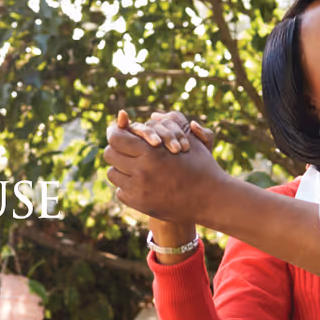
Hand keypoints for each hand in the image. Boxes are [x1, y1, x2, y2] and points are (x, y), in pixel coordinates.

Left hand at [104, 110, 232, 223]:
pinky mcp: (139, 204)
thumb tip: (151, 115)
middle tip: (124, 149)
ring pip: (112, 174)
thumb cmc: (201, 165)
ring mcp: (138, 190)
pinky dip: (127, 186)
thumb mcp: (188, 140)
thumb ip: (168, 125)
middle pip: (109, 155)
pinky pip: (120, 192)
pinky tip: (140, 183)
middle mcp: (141, 171)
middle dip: (116, 150)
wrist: (210, 199)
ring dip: (120, 169)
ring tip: (133, 166)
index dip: (115, 133)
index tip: (118, 133)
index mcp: (151, 151)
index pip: (115, 138)